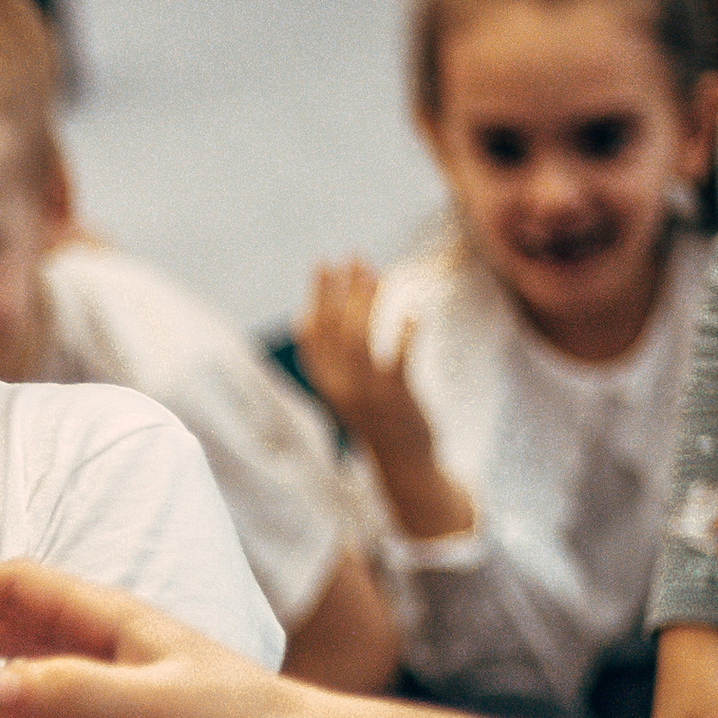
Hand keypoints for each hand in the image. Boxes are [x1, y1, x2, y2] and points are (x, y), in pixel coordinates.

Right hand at [0, 560, 295, 717]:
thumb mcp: (142, 708)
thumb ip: (66, 694)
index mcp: (108, 618)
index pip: (15, 587)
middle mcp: (104, 634)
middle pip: (11, 611)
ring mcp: (112, 671)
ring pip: (23, 652)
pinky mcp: (122, 710)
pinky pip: (46, 698)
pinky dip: (5, 708)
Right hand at [296, 260, 410, 449]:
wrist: (403, 460)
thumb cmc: (375, 417)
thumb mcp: (345, 388)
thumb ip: (328, 356)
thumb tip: (304, 317)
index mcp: (327, 383)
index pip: (313, 333)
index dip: (316, 296)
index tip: (323, 264)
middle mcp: (341, 387)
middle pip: (335, 329)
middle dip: (341, 289)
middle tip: (352, 256)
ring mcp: (367, 393)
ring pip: (361, 339)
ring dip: (366, 302)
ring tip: (375, 272)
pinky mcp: (396, 398)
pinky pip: (399, 360)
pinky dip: (405, 334)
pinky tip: (412, 313)